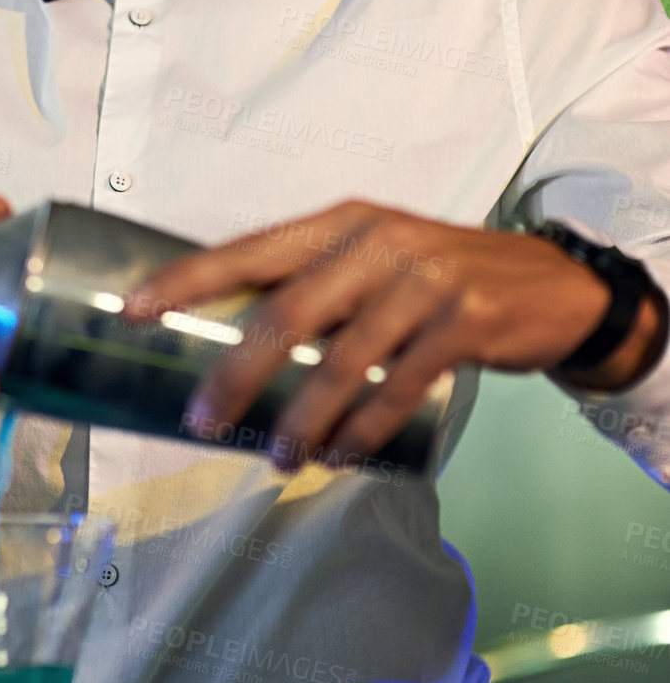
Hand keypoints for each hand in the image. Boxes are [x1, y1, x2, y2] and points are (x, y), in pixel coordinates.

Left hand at [121, 200, 628, 469]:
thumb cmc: (436, 277)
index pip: (248, 249)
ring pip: (341, 361)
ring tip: (274, 459)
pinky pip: (399, 387)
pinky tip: (341, 457)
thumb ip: (313, 285)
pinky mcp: (463, 321)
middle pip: (286, 312)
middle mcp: (376, 242)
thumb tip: (224, 342)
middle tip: (201, 419)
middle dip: (235, 373)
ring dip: (301, 418)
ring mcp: (423, 280)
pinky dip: (364, 429)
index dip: (186, 278)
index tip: (133, 310)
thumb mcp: (373, 259)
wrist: (548, 285)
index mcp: (340, 223)